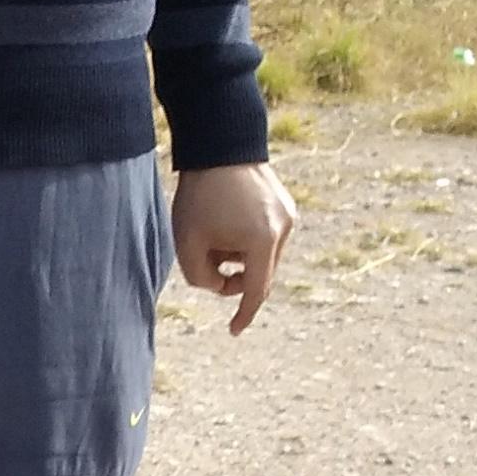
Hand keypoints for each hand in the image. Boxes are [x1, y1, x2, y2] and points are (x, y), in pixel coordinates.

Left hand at [172, 161, 297, 332]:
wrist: (220, 145)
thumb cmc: (200, 195)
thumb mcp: (187, 244)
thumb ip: (201, 278)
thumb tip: (222, 286)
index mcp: (262, 242)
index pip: (255, 292)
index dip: (242, 314)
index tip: (233, 330)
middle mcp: (283, 230)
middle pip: (258, 275)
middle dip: (232, 277)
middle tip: (207, 259)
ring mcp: (289, 216)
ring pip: (261, 257)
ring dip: (237, 257)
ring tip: (214, 229)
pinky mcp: (286, 206)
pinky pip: (265, 238)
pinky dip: (245, 241)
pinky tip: (228, 218)